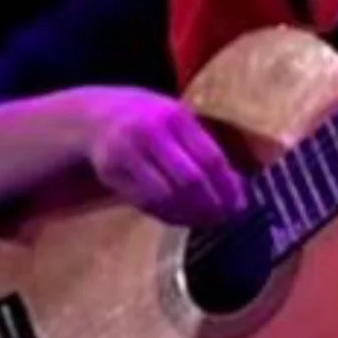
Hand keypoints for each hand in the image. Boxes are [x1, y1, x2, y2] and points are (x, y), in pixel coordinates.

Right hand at [74, 87, 245, 225]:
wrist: (97, 116)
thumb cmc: (151, 120)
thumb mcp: (177, 119)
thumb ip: (203, 146)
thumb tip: (236, 187)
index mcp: (174, 116)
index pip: (210, 157)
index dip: (228, 186)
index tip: (240, 203)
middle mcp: (148, 133)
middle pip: (189, 179)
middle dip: (212, 203)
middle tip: (226, 216)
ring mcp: (126, 154)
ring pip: (166, 196)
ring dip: (191, 214)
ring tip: (208, 220)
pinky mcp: (110, 174)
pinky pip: (145, 203)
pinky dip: (169, 215)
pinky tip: (184, 218)